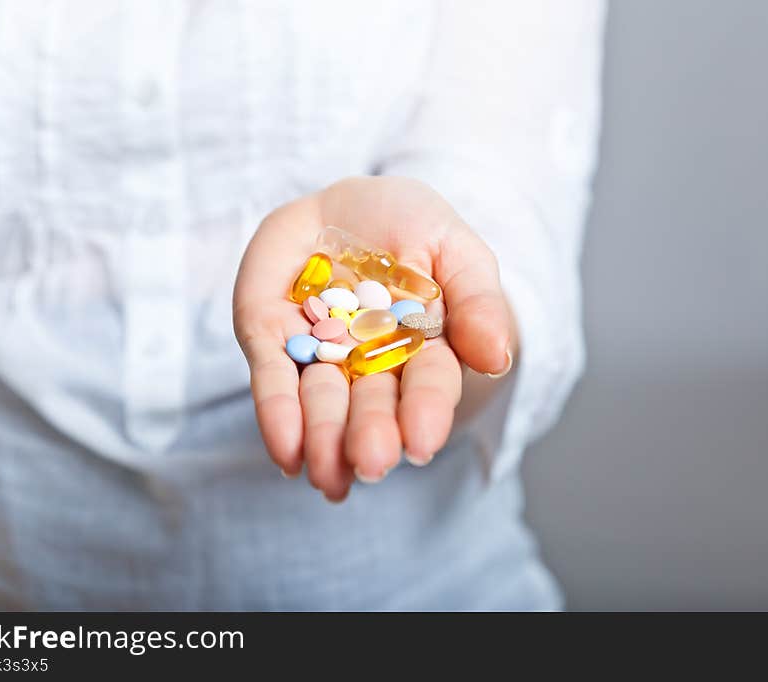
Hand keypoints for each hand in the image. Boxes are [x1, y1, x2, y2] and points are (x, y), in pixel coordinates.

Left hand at [233, 177, 514, 500]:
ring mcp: (319, 354)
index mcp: (423, 348)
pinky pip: (274, 378)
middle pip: (372, 403)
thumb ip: (475, 300)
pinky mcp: (272, 338)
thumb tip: (496, 358)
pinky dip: (277, 414)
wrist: (344, 203)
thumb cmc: (409, 225)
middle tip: (370, 463)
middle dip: (370, 433)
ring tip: (327, 474)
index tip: (421, 442)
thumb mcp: (454, 248)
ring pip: (321, 402)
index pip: (428, 384)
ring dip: (323, 438)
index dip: (425, 412)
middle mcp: (371, 363)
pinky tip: (286, 454)